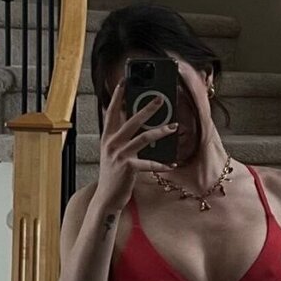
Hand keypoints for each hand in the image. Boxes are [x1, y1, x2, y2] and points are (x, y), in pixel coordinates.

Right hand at [95, 79, 179, 207]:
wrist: (107, 198)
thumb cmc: (114, 175)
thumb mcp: (114, 153)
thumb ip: (123, 139)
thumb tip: (139, 124)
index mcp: (108, 138)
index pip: (111, 112)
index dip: (116, 96)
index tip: (123, 82)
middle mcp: (112, 144)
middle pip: (131, 120)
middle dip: (147, 108)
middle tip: (160, 98)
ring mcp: (119, 155)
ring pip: (143, 137)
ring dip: (160, 131)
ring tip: (173, 126)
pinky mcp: (127, 168)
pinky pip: (148, 163)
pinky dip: (162, 164)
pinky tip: (172, 164)